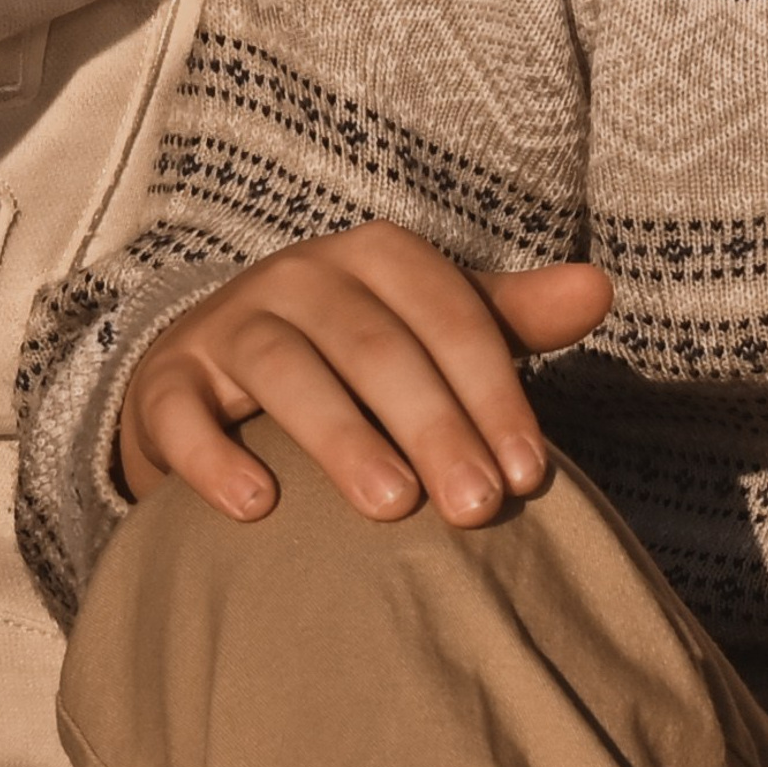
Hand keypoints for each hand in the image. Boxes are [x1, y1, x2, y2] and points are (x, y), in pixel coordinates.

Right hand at [119, 222, 613, 527]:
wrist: (216, 368)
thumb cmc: (355, 355)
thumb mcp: (433, 326)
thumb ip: (511, 316)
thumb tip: (601, 288)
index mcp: (379, 257)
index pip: (450, 317)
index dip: (493, 392)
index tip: (530, 475)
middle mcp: (302, 275)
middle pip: (376, 347)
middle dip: (435, 426)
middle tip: (478, 507)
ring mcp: (229, 325)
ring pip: (286, 370)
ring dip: (341, 437)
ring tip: (391, 507)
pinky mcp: (167, 382)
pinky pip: (183, 413)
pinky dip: (215, 458)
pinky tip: (257, 509)